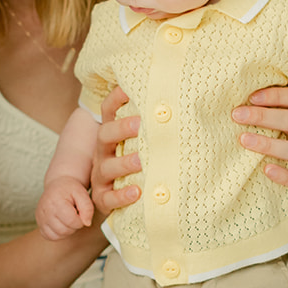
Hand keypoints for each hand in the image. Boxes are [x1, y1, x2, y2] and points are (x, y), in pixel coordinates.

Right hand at [36, 176, 93, 240]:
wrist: (57, 185)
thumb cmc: (70, 190)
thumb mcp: (82, 193)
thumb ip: (88, 208)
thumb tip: (87, 223)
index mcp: (55, 201)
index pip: (71, 221)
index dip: (80, 221)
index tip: (81, 213)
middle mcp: (45, 210)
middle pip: (64, 230)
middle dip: (74, 226)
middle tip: (75, 216)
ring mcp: (40, 218)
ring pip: (57, 235)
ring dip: (67, 231)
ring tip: (69, 219)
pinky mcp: (39, 224)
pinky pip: (49, 236)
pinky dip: (58, 234)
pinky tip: (62, 224)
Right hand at [88, 85, 141, 214]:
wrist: (112, 199)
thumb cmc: (135, 165)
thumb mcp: (138, 143)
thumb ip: (154, 128)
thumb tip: (187, 105)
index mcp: (112, 135)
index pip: (108, 111)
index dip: (116, 98)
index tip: (129, 88)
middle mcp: (103, 152)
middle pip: (104, 135)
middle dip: (121, 128)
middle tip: (139, 124)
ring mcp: (101, 176)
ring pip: (106, 167)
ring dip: (123, 163)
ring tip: (140, 161)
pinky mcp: (103, 198)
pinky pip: (109, 198)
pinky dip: (121, 195)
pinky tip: (136, 192)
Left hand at [231, 84, 287, 193]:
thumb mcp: (287, 120)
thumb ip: (272, 108)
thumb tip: (238, 94)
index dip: (276, 96)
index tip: (251, 97)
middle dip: (263, 116)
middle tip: (237, 115)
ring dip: (269, 144)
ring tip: (244, 140)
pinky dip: (283, 175)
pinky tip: (266, 169)